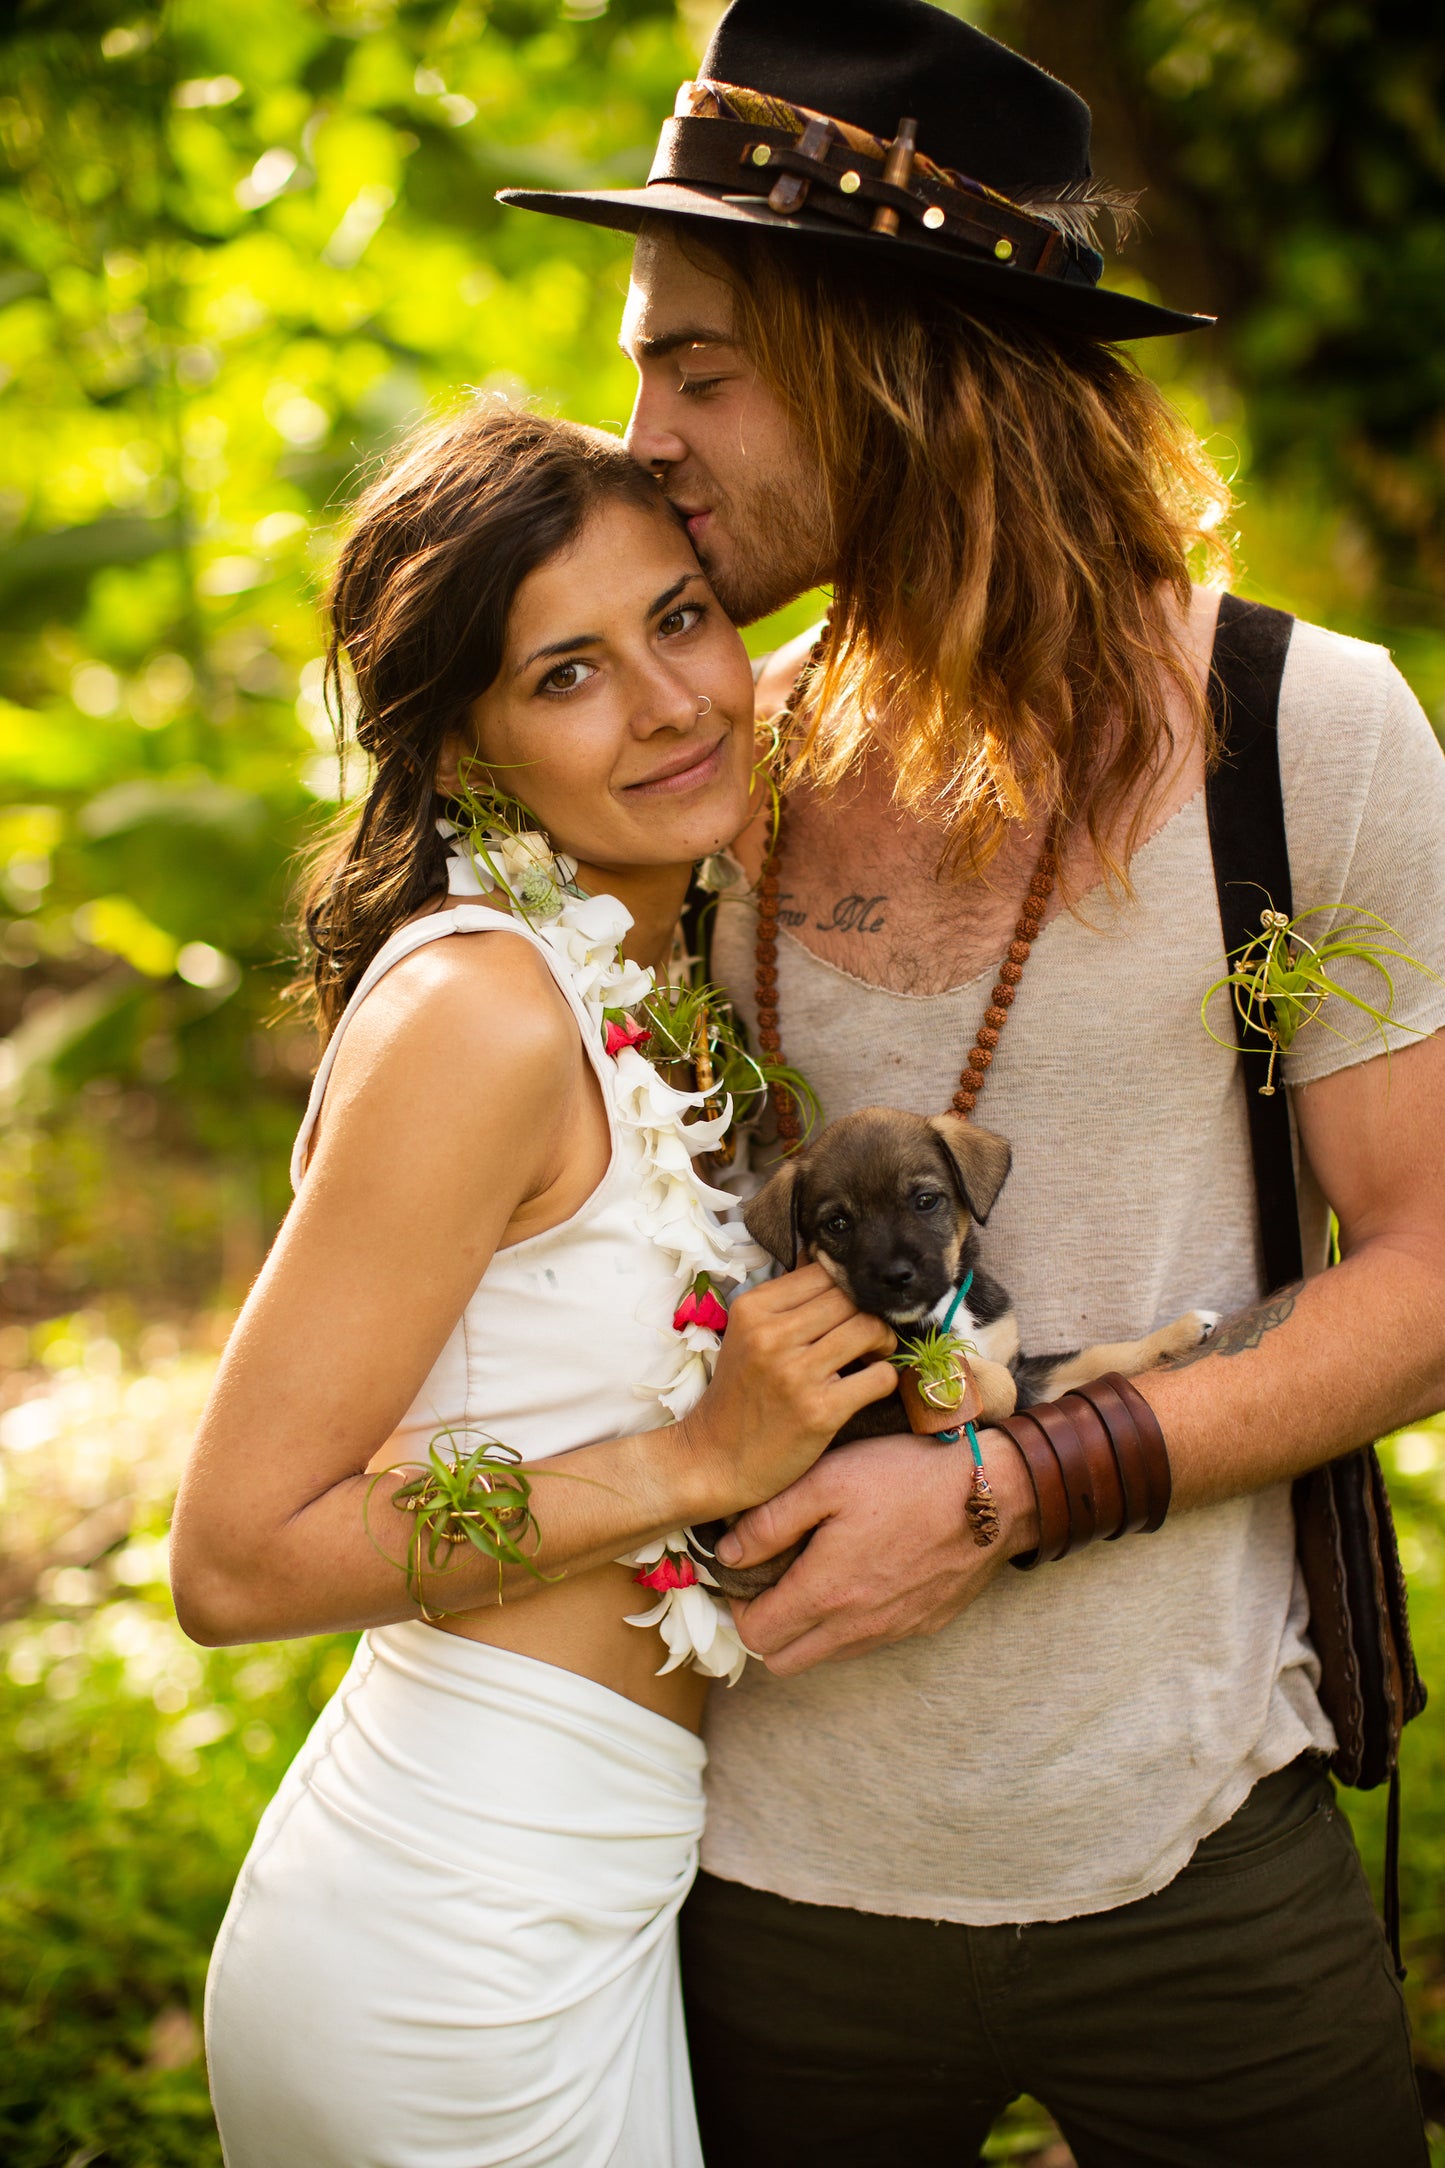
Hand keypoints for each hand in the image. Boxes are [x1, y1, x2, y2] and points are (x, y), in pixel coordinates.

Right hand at [678, 1264, 895, 1516]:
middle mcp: (772, 1336)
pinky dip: (885, 1378)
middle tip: (869, 1335)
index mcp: (753, 1309)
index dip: (846, 1287)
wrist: (713, 1460)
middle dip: (869, 1312)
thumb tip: (821, 1253)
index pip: (822, 1272)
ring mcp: (795, 1374)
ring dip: (883, 1342)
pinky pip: (879, 1377)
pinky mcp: (819, 1411)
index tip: (850, 1309)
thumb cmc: (737, 1395)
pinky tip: (869, 1385)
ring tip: (873, 1356)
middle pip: (849, 1298)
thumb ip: (784, 1300)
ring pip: (868, 1329)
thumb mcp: (746, 1335)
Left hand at [716, 1428, 1039, 1673]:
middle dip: (768, 1627)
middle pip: (784, 1661)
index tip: (746, 1573)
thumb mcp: (827, 1479)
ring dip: (809, 1628)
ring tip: (814, 1573)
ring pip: (827, 1655)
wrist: (994, 1492)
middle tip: (773, 1580)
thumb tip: (726, 1553)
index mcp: (826, 1593)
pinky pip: (868, 1641)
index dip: (739, 1607)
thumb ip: (769, 1521)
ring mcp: (893, 1630)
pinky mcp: (922, 1624)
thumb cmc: (906, 1476)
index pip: (755, 1636)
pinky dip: (850, 1622)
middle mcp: (857, 1626)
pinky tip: (860, 1574)